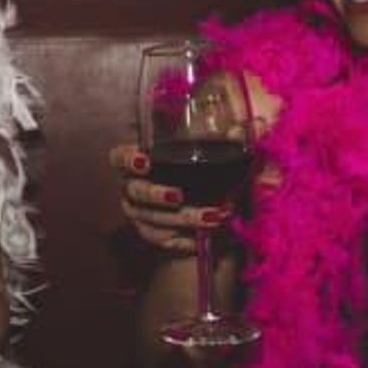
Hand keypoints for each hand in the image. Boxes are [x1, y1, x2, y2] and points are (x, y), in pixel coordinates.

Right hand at [110, 141, 229, 253]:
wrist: (209, 207)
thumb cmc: (204, 173)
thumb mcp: (212, 154)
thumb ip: (225, 141)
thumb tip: (248, 128)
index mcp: (139, 163)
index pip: (118, 158)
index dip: (126, 159)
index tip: (145, 162)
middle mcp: (133, 188)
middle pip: (135, 191)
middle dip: (155, 194)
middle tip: (179, 196)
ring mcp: (140, 212)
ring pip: (151, 218)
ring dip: (181, 219)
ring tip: (213, 216)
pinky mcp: (151, 233)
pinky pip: (159, 239)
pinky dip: (181, 240)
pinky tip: (200, 238)